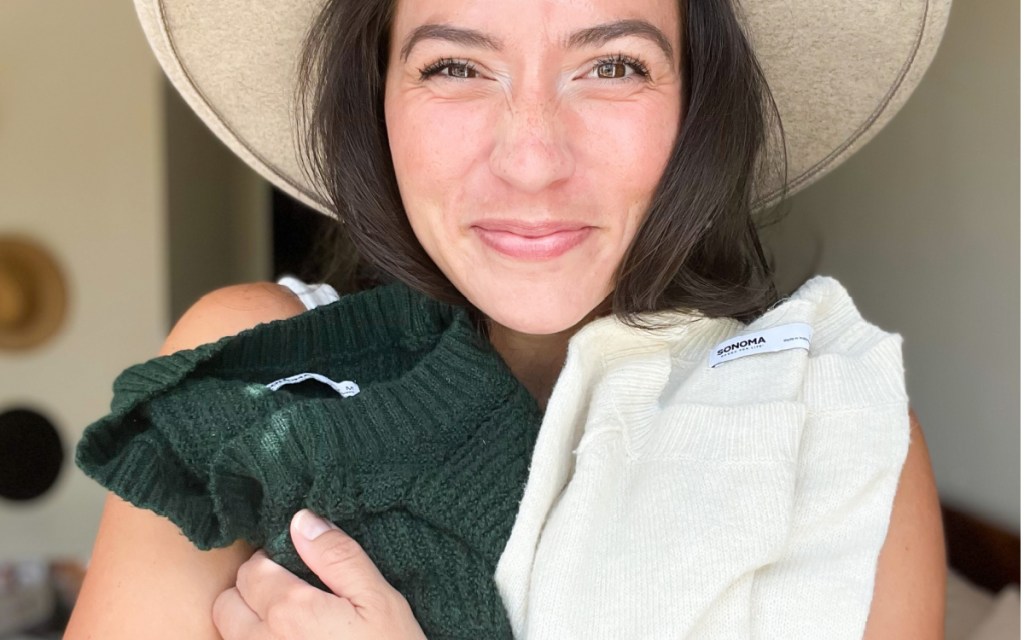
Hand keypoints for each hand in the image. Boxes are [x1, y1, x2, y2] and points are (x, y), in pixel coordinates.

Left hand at [213, 509, 426, 639]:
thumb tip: (301, 520)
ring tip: (289, 622)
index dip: (274, 559)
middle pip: (228, 603)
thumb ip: (338, 557)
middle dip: (251, 590)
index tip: (298, 565)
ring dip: (249, 622)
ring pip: (229, 635)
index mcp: (291, 611)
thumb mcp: (379, 599)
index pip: (252, 568)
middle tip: (290, 592)